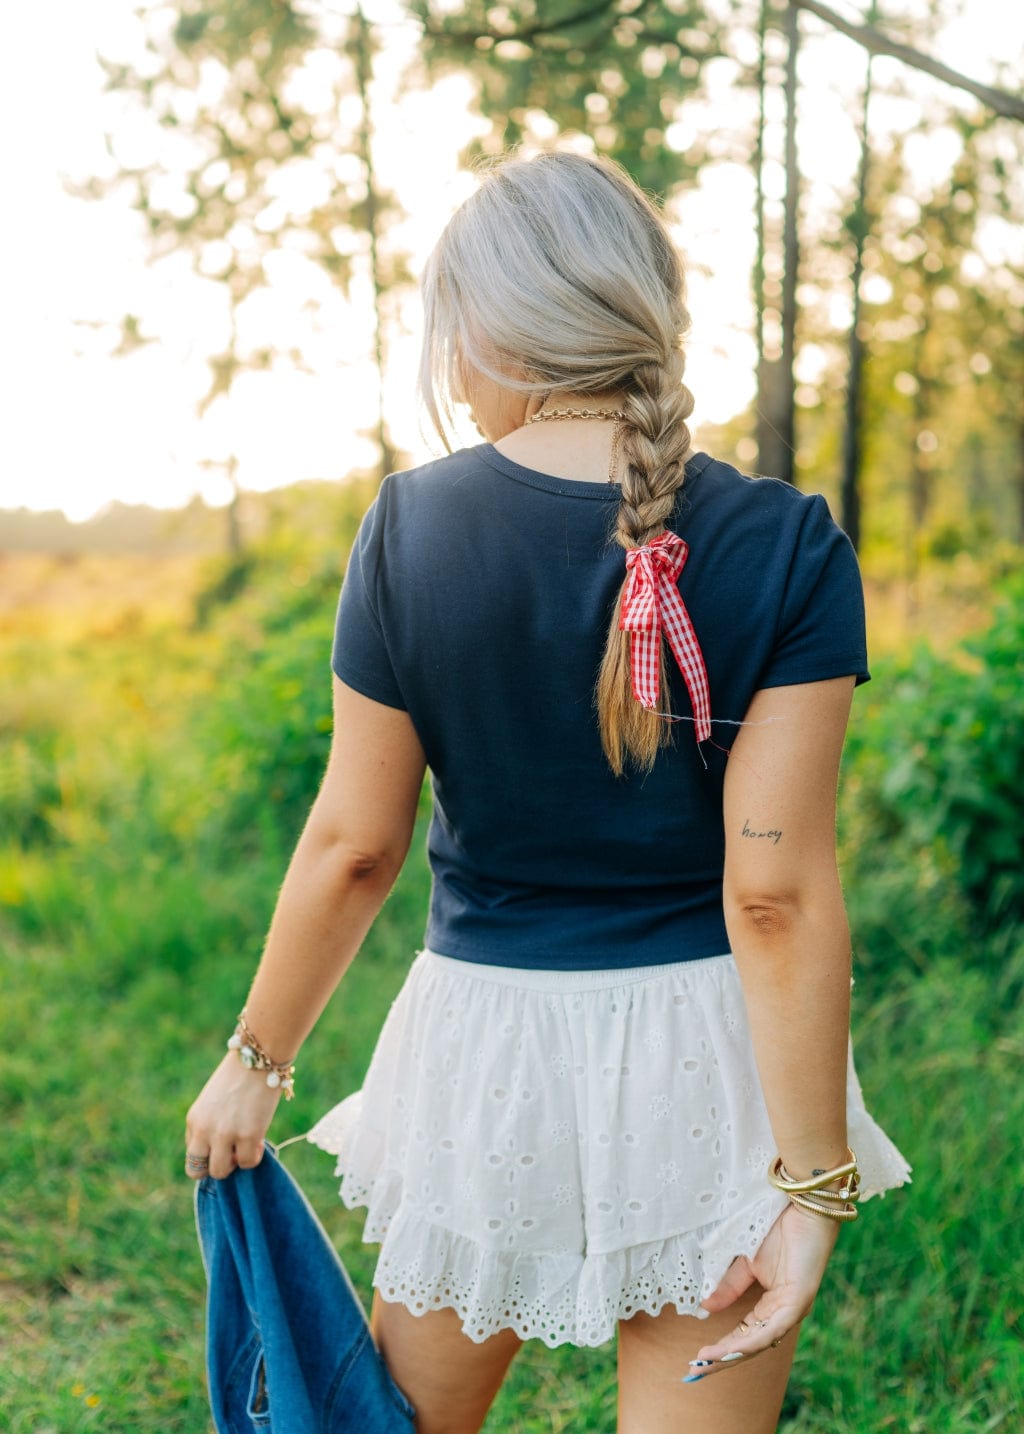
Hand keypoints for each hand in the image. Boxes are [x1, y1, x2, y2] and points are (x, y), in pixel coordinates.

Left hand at [184, 1051, 281, 1179]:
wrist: (258, 1057)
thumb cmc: (240, 1075)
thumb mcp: (214, 1101)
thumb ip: (211, 1125)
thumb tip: (223, 1151)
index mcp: (194, 1119)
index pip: (192, 1154)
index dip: (209, 1154)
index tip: (224, 1145)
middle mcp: (204, 1130)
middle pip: (197, 1170)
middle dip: (216, 1166)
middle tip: (233, 1153)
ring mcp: (225, 1134)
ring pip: (220, 1172)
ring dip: (233, 1164)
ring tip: (246, 1148)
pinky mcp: (248, 1135)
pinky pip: (247, 1163)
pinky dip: (253, 1156)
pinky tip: (259, 1140)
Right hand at [686, 1202, 839, 1378]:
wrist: (802, 1207)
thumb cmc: (778, 1230)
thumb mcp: (746, 1262)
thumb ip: (729, 1285)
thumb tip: (706, 1306)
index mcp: (773, 1306)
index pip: (745, 1334)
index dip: (722, 1348)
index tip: (698, 1358)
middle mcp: (784, 1313)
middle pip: (751, 1345)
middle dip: (723, 1359)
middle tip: (696, 1370)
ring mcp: (793, 1309)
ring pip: (761, 1342)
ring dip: (732, 1354)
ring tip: (707, 1361)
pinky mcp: (799, 1301)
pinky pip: (773, 1329)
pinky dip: (752, 1341)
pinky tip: (733, 1349)